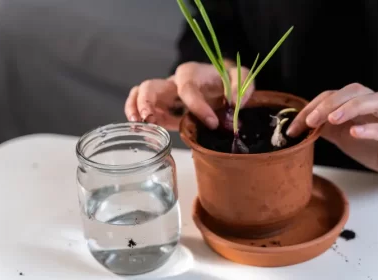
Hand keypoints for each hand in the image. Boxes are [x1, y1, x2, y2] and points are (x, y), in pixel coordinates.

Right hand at [124, 61, 253, 130]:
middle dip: (147, 102)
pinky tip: (143, 131)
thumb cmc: (226, 79)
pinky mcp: (162, 108)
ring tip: (139, 125)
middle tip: (151, 119)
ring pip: (139, 95)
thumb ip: (241, 86)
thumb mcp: (240, 76)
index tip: (212, 123)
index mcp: (191, 73)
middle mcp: (173, 82)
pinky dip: (139, 118)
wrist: (219, 81)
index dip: (197, 106)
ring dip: (136, 109)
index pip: (187, 88)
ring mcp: (165, 95)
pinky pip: (143, 109)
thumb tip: (233, 103)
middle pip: (150, 86)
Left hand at [287, 83, 377, 181]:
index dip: (310, 108)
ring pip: (372, 101)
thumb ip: (322, 128)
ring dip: (350, 108)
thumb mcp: (340, 136)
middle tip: (311, 121)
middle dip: (329, 103)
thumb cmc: (371, 146)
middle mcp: (373, 104)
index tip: (294, 127)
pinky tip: (354, 132)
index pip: (331, 95)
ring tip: (332, 120)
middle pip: (352, 91)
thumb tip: (299, 126)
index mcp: (356, 102)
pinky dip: (370, 128)